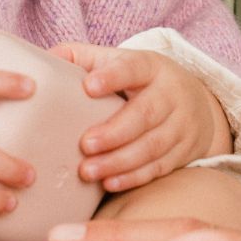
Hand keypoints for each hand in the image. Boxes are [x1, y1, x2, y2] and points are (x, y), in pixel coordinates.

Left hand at [52, 43, 231, 191]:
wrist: (199, 101)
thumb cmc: (142, 80)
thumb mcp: (121, 61)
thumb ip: (83, 57)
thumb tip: (42, 59)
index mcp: (151, 66)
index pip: (132, 68)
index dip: (112, 77)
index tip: (88, 87)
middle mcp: (171, 93)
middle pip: (144, 114)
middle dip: (113, 132)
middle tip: (84, 144)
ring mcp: (181, 124)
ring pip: (152, 145)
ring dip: (119, 161)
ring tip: (88, 171)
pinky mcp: (185, 151)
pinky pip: (159, 167)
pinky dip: (134, 177)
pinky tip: (109, 183)